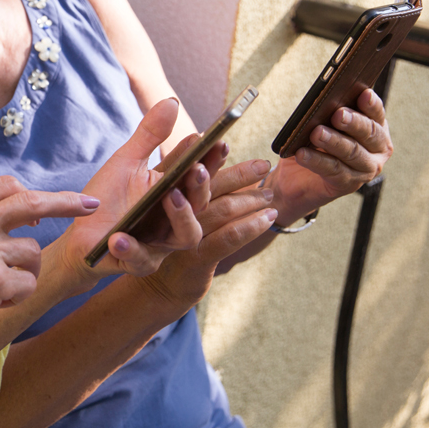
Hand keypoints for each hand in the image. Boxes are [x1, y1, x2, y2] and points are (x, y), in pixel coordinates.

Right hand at [0, 177, 100, 351]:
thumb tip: (14, 214)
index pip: (6, 185)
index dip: (30, 196)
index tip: (48, 205)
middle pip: (32, 201)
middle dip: (66, 202)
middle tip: (88, 205)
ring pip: (32, 252)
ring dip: (23, 271)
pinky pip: (27, 284)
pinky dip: (16, 296)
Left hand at [58, 99, 221, 283]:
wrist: (80, 235)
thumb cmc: (108, 198)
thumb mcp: (126, 161)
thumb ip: (150, 135)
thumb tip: (172, 101)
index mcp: (174, 192)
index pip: (199, 175)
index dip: (211, 160)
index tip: (219, 141)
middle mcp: (176, 219)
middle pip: (201, 204)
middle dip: (201, 186)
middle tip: (195, 168)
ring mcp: (160, 243)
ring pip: (186, 235)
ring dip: (181, 216)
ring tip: (169, 196)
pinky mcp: (138, 263)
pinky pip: (141, 260)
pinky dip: (131, 249)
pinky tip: (119, 238)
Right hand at [136, 160, 277, 314]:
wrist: (161, 286)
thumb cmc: (166, 242)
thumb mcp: (169, 206)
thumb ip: (187, 178)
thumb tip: (215, 150)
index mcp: (160, 196)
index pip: (180, 170)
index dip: (200, 155)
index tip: (220, 141)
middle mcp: (168, 214)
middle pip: (201, 187)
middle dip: (232, 173)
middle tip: (256, 162)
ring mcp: (183, 237)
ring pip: (219, 210)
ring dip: (247, 199)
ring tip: (268, 192)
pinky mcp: (197, 258)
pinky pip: (228, 239)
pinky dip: (250, 226)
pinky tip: (268, 218)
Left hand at [270, 88, 392, 218]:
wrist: (295, 177)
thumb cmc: (313, 141)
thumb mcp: (320, 122)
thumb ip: (327, 112)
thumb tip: (322, 102)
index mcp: (375, 127)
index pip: (377, 113)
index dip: (371, 104)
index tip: (364, 93)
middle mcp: (377, 149)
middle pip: (369, 133)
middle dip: (353, 122)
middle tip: (337, 114)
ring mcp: (366, 169)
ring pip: (352, 152)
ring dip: (334, 141)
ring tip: (317, 133)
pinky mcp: (348, 185)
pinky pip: (333, 171)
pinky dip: (316, 160)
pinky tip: (302, 153)